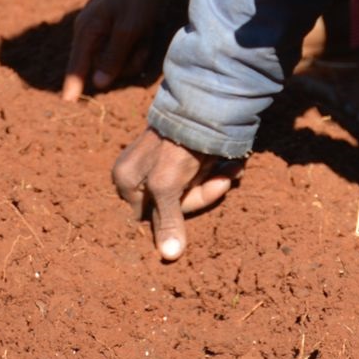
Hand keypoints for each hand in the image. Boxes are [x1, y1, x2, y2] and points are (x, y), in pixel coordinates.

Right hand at [62, 0, 194, 99]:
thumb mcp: (130, 28)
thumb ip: (112, 57)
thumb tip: (97, 83)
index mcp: (87, 30)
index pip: (76, 67)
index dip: (73, 86)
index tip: (66, 104)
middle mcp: (92, 29)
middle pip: (103, 67)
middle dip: (124, 63)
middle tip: (139, 42)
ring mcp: (107, 25)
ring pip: (120, 57)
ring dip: (136, 51)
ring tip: (146, 29)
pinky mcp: (121, 22)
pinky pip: (130, 44)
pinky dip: (141, 39)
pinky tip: (149, 25)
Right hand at [113, 128, 240, 260]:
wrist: (201, 103)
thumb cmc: (174, 146)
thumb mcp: (166, 186)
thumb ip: (167, 220)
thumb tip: (169, 255)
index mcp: (125, 180)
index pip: (153, 217)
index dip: (181, 210)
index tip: (208, 191)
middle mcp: (140, 173)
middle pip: (174, 203)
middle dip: (203, 193)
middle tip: (223, 178)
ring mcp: (162, 162)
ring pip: (191, 190)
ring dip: (215, 181)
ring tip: (229, 169)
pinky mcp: (183, 155)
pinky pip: (202, 176)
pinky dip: (220, 171)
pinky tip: (232, 165)